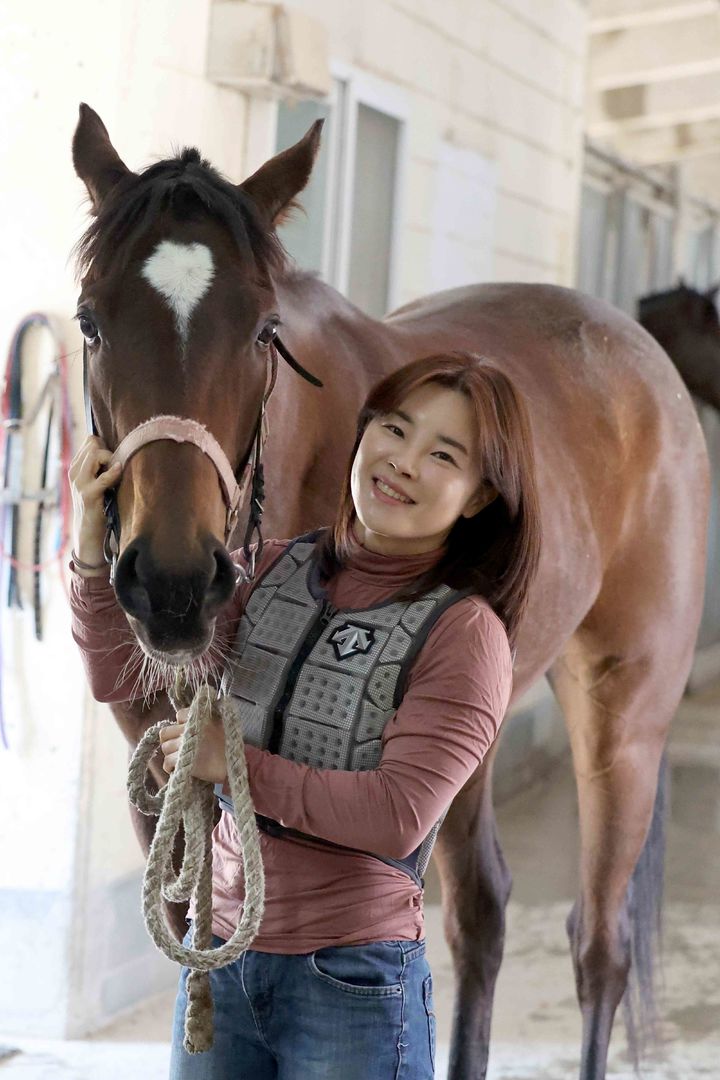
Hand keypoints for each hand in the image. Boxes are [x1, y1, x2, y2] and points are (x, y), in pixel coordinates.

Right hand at [68, 435, 121, 571]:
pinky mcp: (89, 495)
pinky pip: (104, 477)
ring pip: (96, 453)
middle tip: (115, 468)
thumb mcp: (96, 484)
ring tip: (115, 474)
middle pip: (93, 443)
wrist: (88, 534)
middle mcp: (75, 472)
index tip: (112, 461)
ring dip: (110, 460)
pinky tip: (119, 472)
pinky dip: (114, 473)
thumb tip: (118, 450)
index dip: (105, 446)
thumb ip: (100, 467)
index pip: (90, 440)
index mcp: (76, 468)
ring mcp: (80, 483)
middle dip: (109, 451)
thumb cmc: (97, 507)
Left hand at [159, 707, 228, 784]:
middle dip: (170, 739)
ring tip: (180, 758)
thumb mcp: (221, 722)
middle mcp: (190, 729)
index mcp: (200, 717)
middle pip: (166, 732)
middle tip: (178, 746)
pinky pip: (167, 762)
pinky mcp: (183, 762)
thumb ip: (207, 717)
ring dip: (171, 753)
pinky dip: (170, 767)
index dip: (181, 724)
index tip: (188, 731)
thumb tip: (192, 717)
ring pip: (165, 748)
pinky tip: (178, 768)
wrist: (234, 764)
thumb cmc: (230, 744)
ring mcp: (185, 745)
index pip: (179, 715)